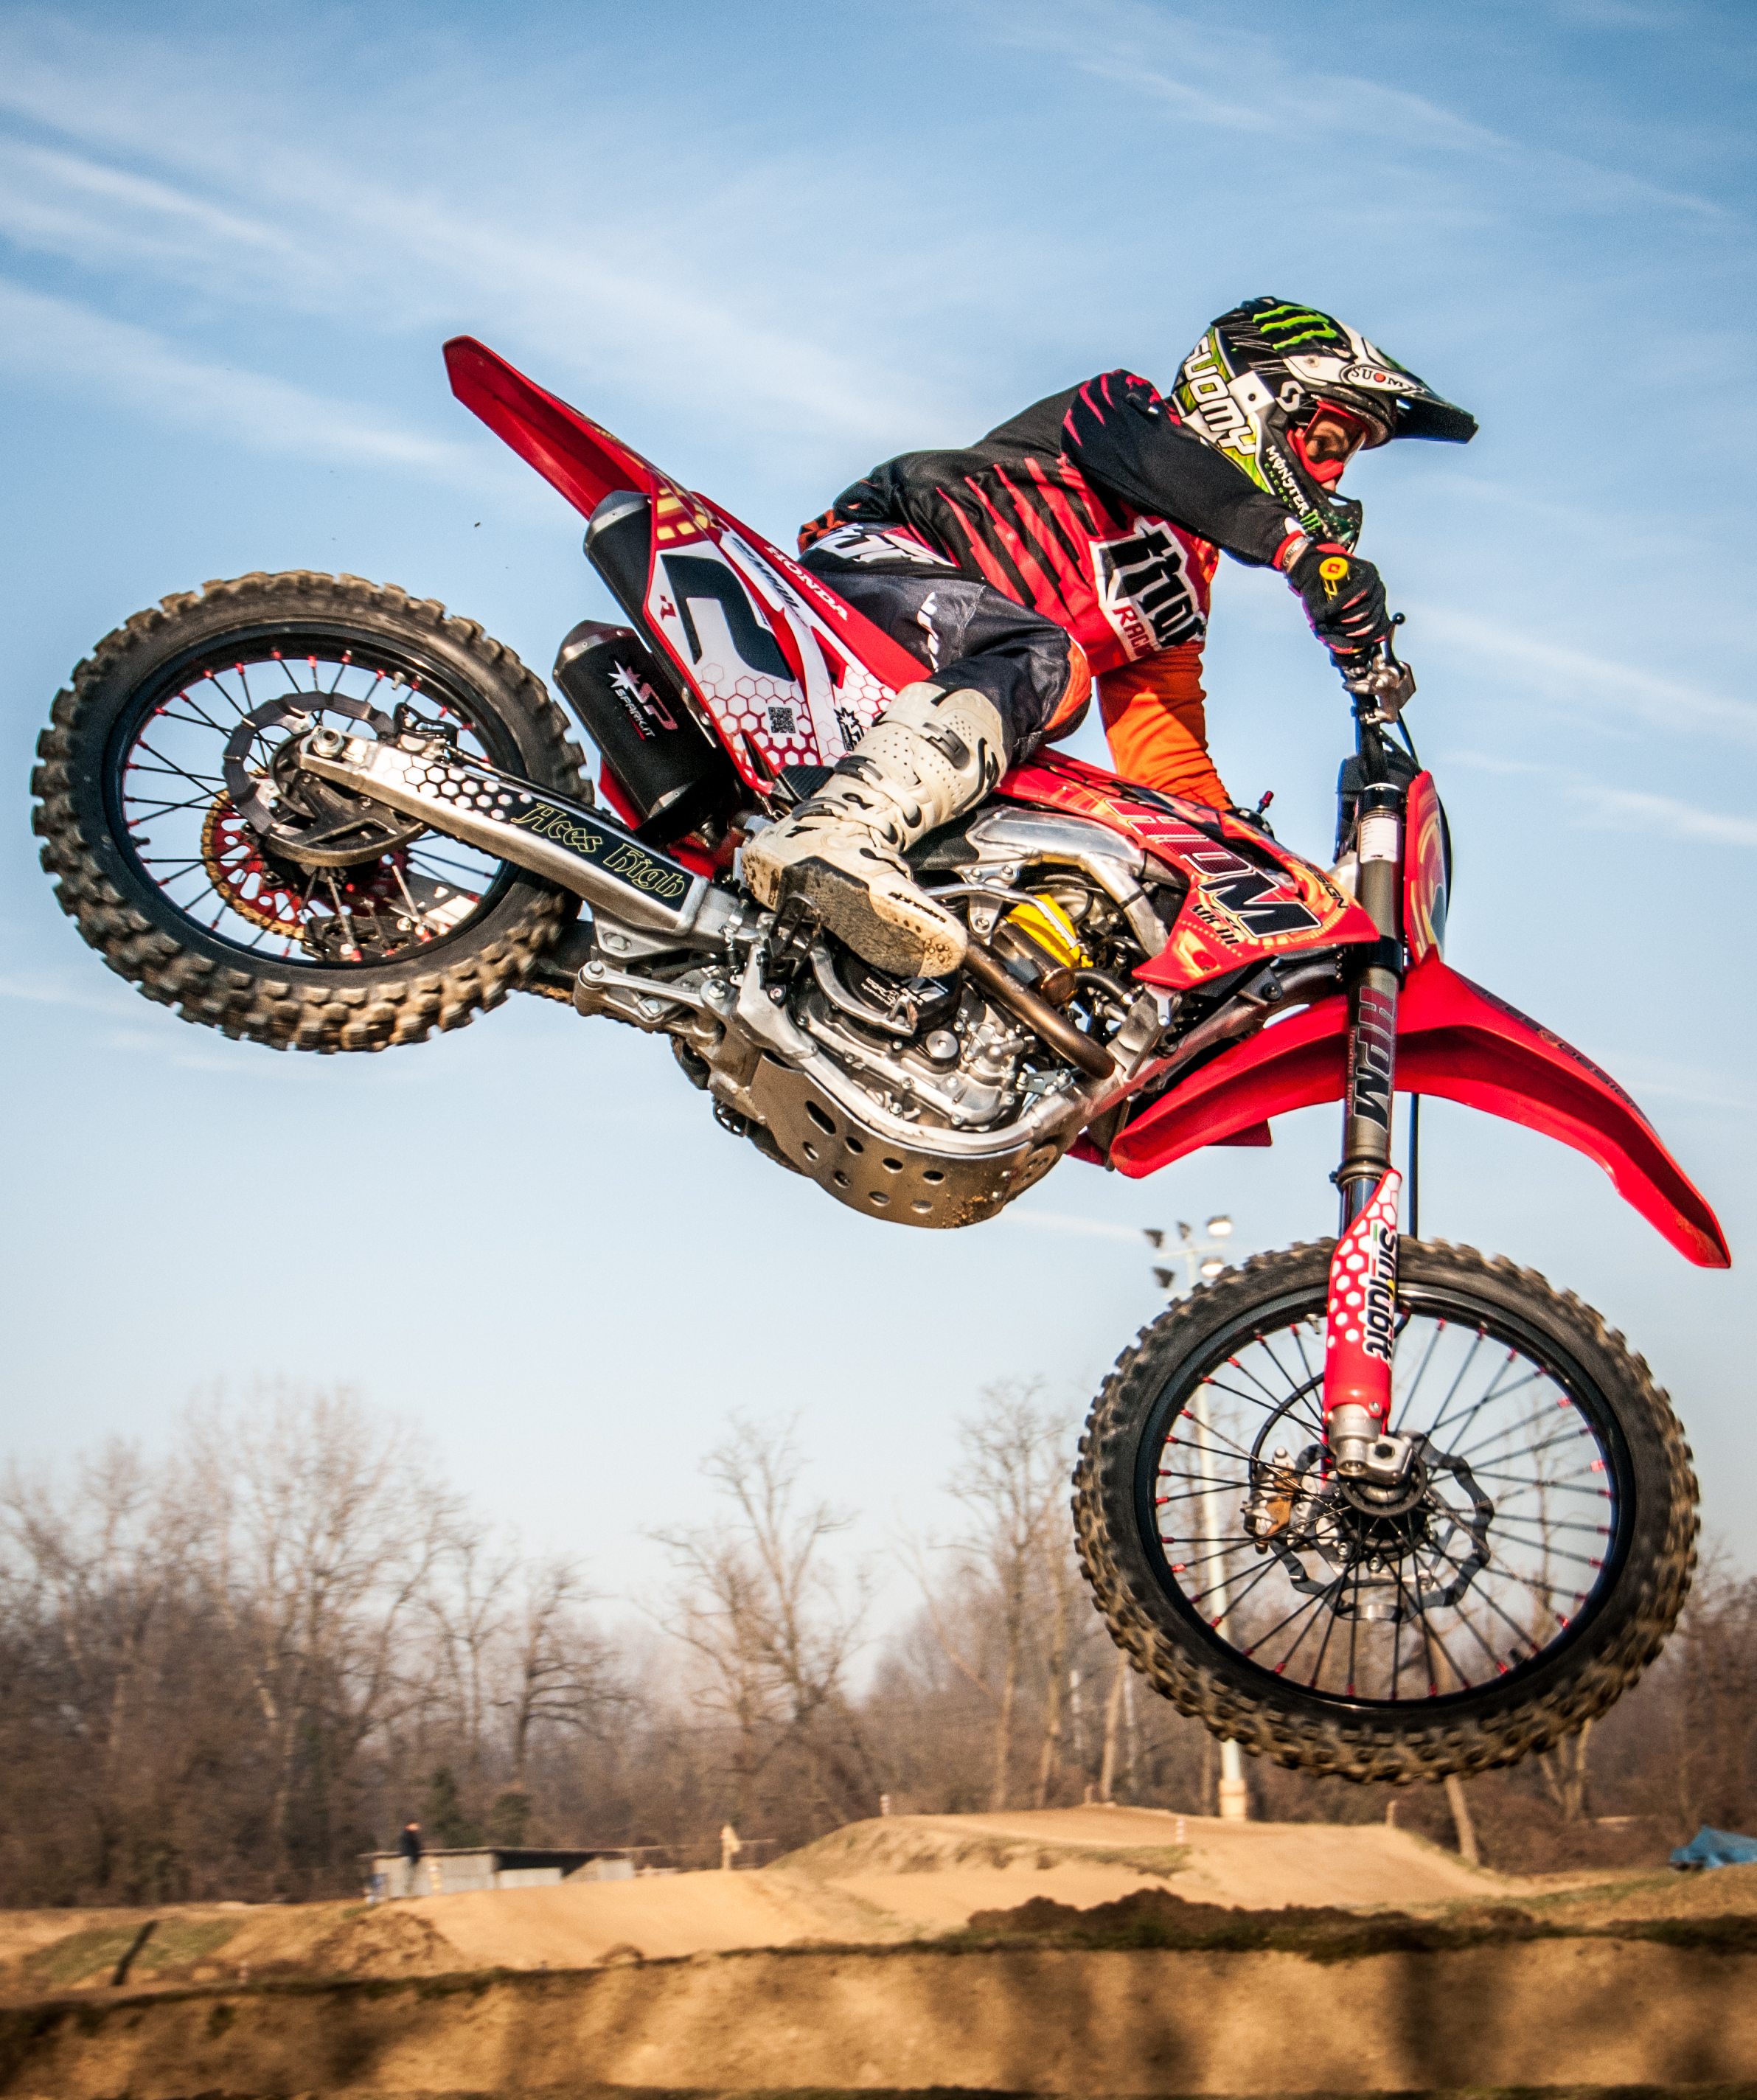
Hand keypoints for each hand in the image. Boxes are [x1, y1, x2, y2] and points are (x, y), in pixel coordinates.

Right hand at [1286, 542, 1391, 659]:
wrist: (1311, 574)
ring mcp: (1375, 584)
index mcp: (1374, 610)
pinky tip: (1333, 607)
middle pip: (1371, 621)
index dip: (1366, 640)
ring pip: (1366, 609)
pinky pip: (1360, 592)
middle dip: (1349, 630)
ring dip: (1345, 618)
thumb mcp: (1325, 623)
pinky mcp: (1367, 572)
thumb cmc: (1320, 600)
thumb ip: (1335, 638)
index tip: (1350, 643)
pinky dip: (1345, 603)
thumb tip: (1348, 648)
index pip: (1380, 629)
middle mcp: (1378, 596)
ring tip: (1330, 617)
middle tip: (1333, 628)